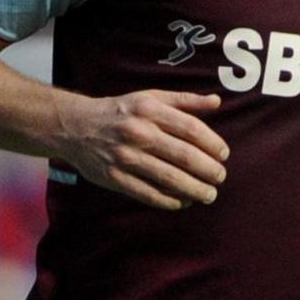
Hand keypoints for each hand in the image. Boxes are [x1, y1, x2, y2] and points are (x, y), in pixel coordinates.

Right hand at [50, 89, 228, 209]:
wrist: (75, 127)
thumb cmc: (120, 112)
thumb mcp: (149, 97)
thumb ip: (184, 101)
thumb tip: (216, 101)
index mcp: (149, 109)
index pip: (191, 128)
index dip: (212, 144)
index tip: (224, 155)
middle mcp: (138, 132)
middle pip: (183, 155)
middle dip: (208, 170)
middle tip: (220, 178)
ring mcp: (125, 157)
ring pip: (169, 178)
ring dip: (194, 190)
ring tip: (209, 194)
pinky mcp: (114, 178)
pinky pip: (148, 194)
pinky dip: (169, 200)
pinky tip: (183, 202)